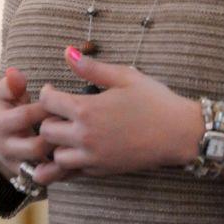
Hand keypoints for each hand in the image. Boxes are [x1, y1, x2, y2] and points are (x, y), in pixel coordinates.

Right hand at [0, 67, 67, 182]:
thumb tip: (15, 74)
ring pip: (41, 167)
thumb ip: (10, 83)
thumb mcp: (2, 92)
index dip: (46, 108)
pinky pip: (44, 178)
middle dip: (57, 135)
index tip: (63, 100)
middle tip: (74, 122)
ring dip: (60, 155)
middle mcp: (5, 148)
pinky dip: (59, 170)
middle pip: (35, 147)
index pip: (25, 117)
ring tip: (77, 140)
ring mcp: (14, 164)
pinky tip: (76, 158)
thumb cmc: (2, 107)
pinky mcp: (24, 177)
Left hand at [33, 46, 199, 184]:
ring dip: (57, 144)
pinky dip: (69, 162)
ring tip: (69, 132)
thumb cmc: (154, 100)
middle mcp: (84, 136)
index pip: (48, 102)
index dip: (47, 93)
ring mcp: (92, 157)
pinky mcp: (101, 171)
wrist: (178, 133)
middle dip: (48, 119)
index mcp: (87, 109)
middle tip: (60, 112)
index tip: (53, 90)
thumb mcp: (124, 76)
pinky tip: (79, 149)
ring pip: (55, 156)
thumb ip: (92, 67)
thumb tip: (68, 52)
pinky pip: (73, 172)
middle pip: (45, 131)